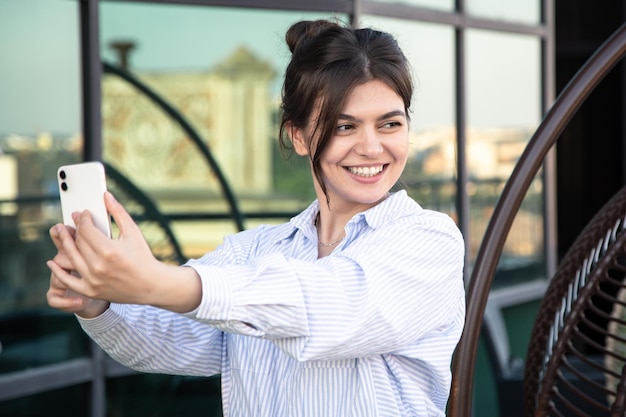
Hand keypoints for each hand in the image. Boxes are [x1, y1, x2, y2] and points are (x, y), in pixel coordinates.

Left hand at [46, 192, 201, 314]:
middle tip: (73, 220)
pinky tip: (52, 261)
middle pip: (78, 242)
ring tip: (61, 233)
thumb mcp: (133, 232)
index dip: (83, 219)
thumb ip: (118, 212)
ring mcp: (92, 280)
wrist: (150, 285)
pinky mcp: (90, 290)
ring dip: (64, 243)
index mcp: (109, 250)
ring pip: (71, 257)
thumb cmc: (143, 257)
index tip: (84, 214)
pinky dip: (58, 271)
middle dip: (74, 228)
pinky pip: (68, 280)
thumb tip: (106, 196)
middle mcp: (98, 265)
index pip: (86, 230)